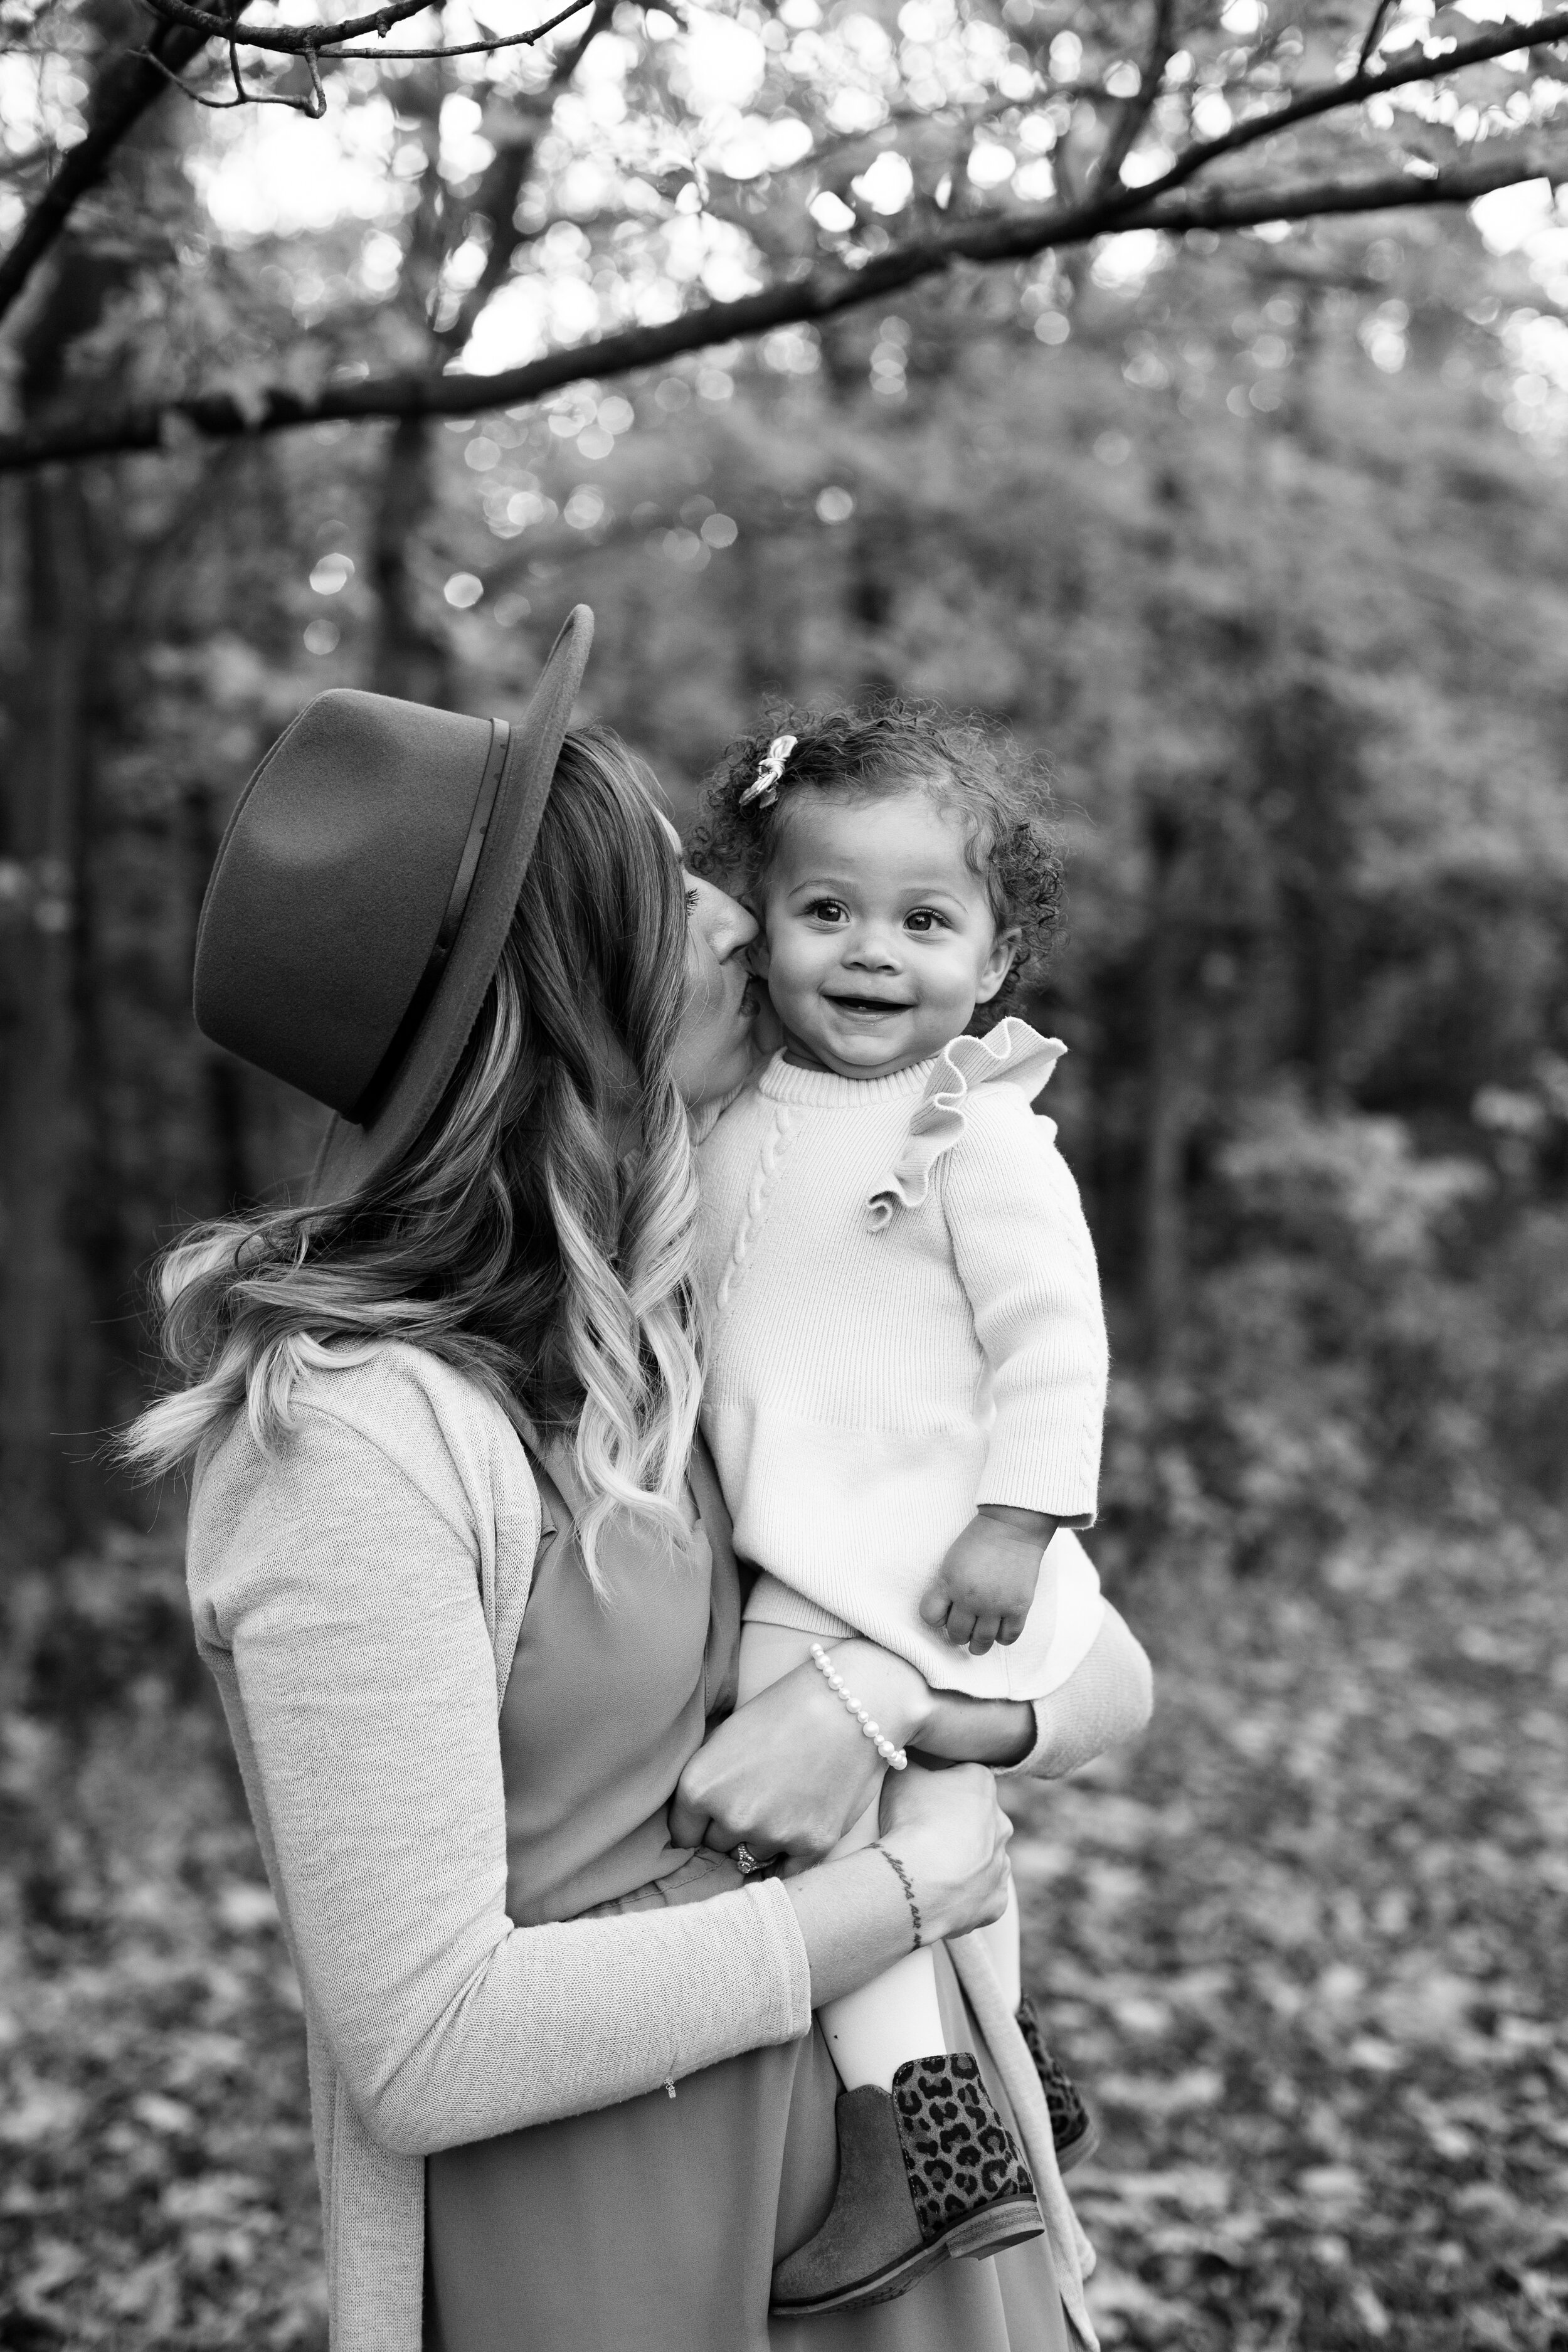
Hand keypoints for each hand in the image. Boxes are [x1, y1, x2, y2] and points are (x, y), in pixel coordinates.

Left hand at [670, 1648, 929, 1863]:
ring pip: (753, 1855)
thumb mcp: (726, 1737)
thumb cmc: (784, 1710)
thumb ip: (707, 1782)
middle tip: (760, 1796)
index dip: (701, 1820)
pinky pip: (789, 1869)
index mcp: (699, 1786)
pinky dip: (793, 1852)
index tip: (717, 1809)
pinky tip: (803, 1820)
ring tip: (787, 1800)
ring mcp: (773, 1834)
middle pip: (718, 1845)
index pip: (683, 1832)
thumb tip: (693, 1822)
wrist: (847, 1704)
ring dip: (764, 1838)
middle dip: (733, 1828)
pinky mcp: (813, 1845)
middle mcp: (732, 1816)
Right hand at [878, 1762, 1015, 1942]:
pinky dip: (963, 1893)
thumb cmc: (912, 1822)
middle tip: (920, 1833)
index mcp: (981, 1784)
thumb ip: (910, 1758)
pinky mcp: (996, 1900)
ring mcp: (1001, 1864)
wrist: (918, 1884)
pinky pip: (981, 1893)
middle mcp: (1000, 1822)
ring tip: (926, 1867)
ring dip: (961, 1859)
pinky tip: (940, 1893)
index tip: (918, 1796)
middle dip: (953, 1822)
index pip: (962, 1774)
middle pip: (975, 1816)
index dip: (938, 1783)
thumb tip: (909, 1750)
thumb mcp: (902, 1774)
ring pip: (982, 1856)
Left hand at [919, 1507, 1057, 1654]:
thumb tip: (947, 1615)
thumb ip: (946, 1587)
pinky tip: (1000, 1633)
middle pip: (956, 1633)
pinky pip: (1008, 1637)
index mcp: (949, 1582)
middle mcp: (970, 1598)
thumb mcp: (951, 1561)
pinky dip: (1002, 1639)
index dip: (935, 1619)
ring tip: (977, 1644)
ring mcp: (996, 1605)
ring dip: (978, 1645)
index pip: (930, 1617)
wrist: (1013, 1528)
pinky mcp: (1018, 1607)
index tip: (943, 1616)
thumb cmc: (980, 1541)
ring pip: (982, 1642)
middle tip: (963, 1631)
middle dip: (957, 1635)